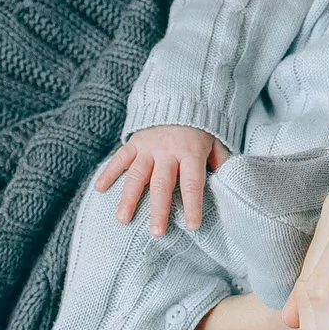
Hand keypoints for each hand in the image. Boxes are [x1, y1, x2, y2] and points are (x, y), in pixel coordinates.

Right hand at [94, 124, 226, 234]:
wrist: (180, 97)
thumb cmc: (200, 129)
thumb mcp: (216, 142)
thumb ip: (220, 162)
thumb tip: (228, 185)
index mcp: (191, 152)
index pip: (193, 183)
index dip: (193, 205)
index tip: (192, 226)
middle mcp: (168, 151)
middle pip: (162, 184)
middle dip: (159, 209)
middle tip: (156, 233)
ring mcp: (149, 147)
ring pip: (137, 174)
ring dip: (129, 198)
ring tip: (122, 219)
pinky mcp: (134, 142)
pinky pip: (120, 158)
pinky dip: (109, 172)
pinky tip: (100, 189)